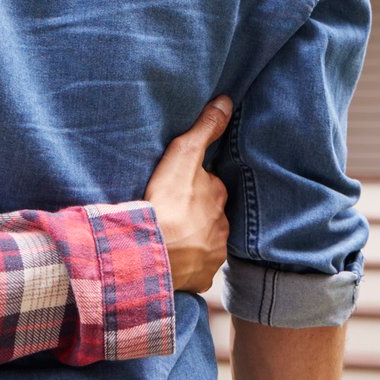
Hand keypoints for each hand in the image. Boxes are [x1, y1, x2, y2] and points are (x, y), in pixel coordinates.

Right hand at [145, 97, 232, 293]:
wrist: (152, 252)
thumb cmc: (166, 202)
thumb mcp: (184, 155)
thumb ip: (205, 129)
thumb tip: (227, 101)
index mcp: (218, 197)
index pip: (211, 186)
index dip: (197, 185)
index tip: (182, 187)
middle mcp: (222, 226)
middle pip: (210, 215)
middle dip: (197, 213)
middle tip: (175, 212)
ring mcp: (213, 254)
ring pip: (205, 241)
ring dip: (193, 238)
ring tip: (172, 236)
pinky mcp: (201, 277)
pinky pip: (197, 268)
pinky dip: (188, 264)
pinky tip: (173, 259)